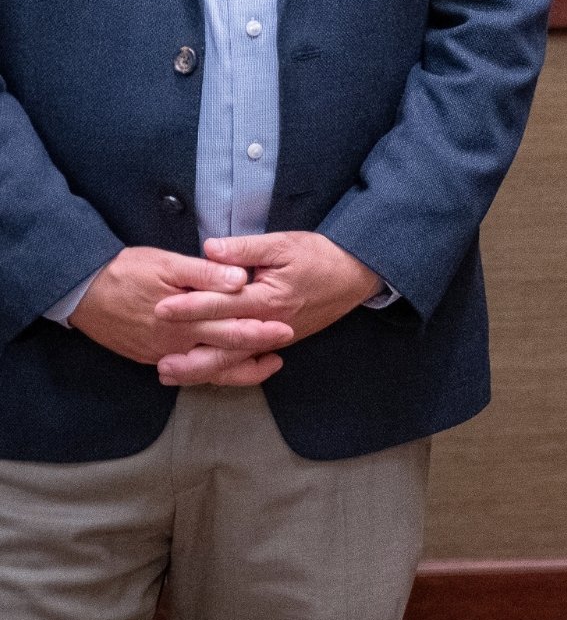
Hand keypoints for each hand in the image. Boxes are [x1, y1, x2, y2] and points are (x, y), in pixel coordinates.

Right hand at [69, 246, 294, 386]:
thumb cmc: (128, 271)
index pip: (230, 330)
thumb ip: (205, 274)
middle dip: (255, 353)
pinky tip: (224, 365)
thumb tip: (240, 279)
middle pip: (223, 355)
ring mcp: (161, 354)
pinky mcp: (150, 357)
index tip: (286, 329)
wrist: (82, 292)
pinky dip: (209, 371)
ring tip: (265, 364)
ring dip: (236, 369)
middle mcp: (175, 344)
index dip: (260, 331)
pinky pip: (187, 371)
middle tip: (284, 349)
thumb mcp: (168, 263)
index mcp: (185, 319)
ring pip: (206, 370)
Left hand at [153, 231, 381, 384]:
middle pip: (224, 345)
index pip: (222, 304)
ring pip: (233, 361)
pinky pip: (247, 362)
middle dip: (189, 353)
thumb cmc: (320, 256)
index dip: (190, 305)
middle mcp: (269, 325)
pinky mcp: (278, 342)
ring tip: (171, 375)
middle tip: (157, 362)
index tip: (161, 308)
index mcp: (268, 298)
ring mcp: (274, 338)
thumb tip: (210, 248)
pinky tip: (204, 375)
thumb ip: (246, 248)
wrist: (355, 275)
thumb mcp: (285, 243)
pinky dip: (224, 371)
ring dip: (201, 370)